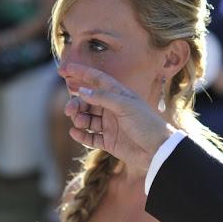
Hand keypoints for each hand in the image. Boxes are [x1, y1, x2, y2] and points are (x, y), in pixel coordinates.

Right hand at [59, 63, 175, 175]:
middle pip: (88, 101)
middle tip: (69, 110)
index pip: (97, 80)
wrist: (158, 151)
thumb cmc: (147, 124)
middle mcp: (113, 108)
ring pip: (88, 119)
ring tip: (79, 122)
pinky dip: (82, 135)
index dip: (81, 73)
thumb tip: (82, 91)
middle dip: (76, 103)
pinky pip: (91, 137)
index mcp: (119, 95)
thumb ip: (103, 98)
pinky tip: (75, 132)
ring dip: (79, 119)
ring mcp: (111, 125)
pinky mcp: (110, 142)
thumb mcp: (125, 106)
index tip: (64, 70)